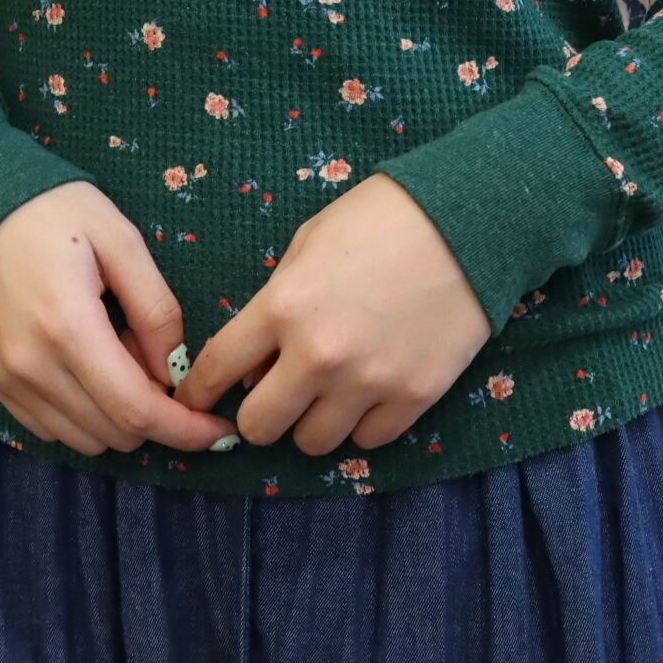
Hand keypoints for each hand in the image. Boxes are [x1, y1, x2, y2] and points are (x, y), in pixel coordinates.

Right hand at [0, 179, 239, 456]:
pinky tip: (90, 368)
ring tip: (118, 353)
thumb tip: (176, 370)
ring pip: (84, 439)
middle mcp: (30, 365)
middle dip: (155, 414)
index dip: (184, 429)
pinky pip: (50, 429)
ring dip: (118, 416)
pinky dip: (84, 416)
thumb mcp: (121, 240)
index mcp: (68, 327)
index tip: (219, 431)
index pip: (135, 409)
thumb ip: (155, 307)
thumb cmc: (54, 211)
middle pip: (113, 432)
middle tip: (157, 357)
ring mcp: (5, 379)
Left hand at [170, 173, 491, 455]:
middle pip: (260, 426)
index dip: (199, 390)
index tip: (196, 400)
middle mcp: (319, 355)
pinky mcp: (415, 397)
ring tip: (327, 394)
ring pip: (314, 444)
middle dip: (258, 413)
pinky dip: (361, 424)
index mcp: (283, 307)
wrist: (467, 219)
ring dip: (311, 422)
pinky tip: (368, 394)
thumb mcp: (308, 244)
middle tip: (273, 396)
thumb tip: (259, 360)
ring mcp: (369, 382)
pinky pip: (369, 442)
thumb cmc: (379, 218)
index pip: (218, 368)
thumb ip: (276, 301)